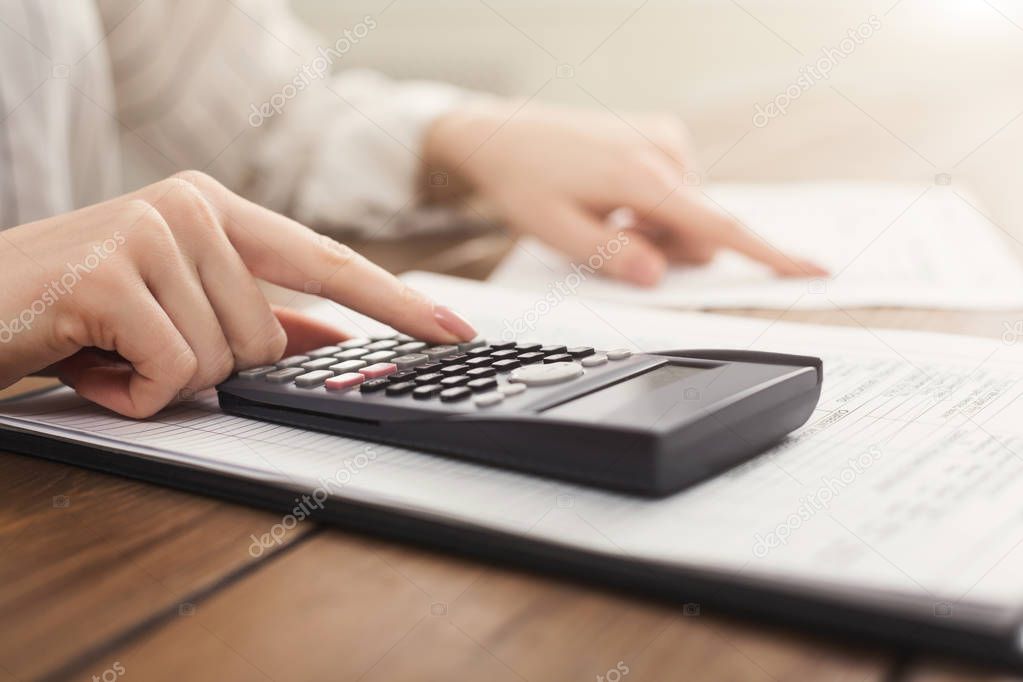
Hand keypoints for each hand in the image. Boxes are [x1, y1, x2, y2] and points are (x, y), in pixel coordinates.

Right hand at [0, 171, 475, 416]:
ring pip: (223, 361)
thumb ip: (253, 314)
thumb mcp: (174, 307)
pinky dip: (132, 394)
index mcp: (215, 209)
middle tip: (141, 344)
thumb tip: (329, 337)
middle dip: (209, 366)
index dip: (396, 301)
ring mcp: (150, 231)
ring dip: (163, 380)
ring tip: (109, 348)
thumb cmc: (74, 310)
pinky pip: (173, 374)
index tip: (453, 330)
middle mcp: (191, 207)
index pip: (327, 261)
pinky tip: (90, 362)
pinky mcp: (110, 272)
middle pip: (270, 338)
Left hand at [424, 102, 825, 285]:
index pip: (716, 228)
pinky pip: (677, 192)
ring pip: (689, 215)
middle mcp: (665, 152)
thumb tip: (656, 275)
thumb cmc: (524, 181)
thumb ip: (610, 259)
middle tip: (612, 242)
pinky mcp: (660, 136)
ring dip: (656, 231)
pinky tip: (612, 195)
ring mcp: (665, 140)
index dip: (768, 256)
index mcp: (642, 177)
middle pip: (700, 232)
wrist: (502, 133)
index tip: (815, 272)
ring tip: (606, 214)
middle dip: (666, 253)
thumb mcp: (555, 233)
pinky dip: (652, 208)